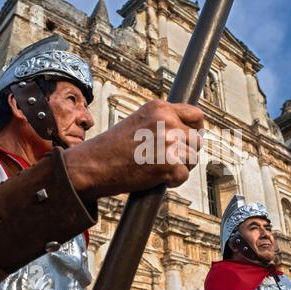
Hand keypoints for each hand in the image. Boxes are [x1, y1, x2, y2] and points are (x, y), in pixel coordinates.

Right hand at [64, 100, 203, 201]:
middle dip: (187, 151)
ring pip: (192, 158)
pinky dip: (172, 181)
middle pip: (197, 140)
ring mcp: (169, 143)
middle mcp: (167, 121)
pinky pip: (183, 176)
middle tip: (167, 158)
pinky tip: (154, 177)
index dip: (196, 129)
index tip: (190, 139)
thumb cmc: (114, 147)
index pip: (196, 115)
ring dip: (180, 167)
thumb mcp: (139, 122)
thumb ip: (163, 122)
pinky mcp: (168, 165)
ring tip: (157, 167)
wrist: (93, 165)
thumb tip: (191, 131)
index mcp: (160, 108)